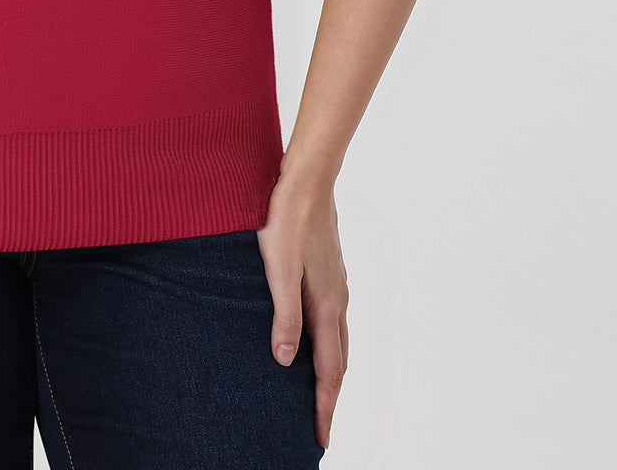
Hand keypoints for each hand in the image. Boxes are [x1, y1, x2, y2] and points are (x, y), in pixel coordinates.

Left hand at [256, 171, 348, 451]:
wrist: (307, 179)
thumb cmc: (286, 219)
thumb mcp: (278, 267)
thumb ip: (284, 314)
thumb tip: (283, 360)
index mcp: (326, 305)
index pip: (329, 370)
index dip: (324, 406)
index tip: (320, 437)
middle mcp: (336, 300)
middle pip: (338, 361)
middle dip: (330, 397)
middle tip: (320, 426)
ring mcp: (336, 285)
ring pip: (337, 340)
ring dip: (331, 371)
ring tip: (319, 393)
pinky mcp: (329, 272)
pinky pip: (333, 320)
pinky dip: (328, 343)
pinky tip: (315, 338)